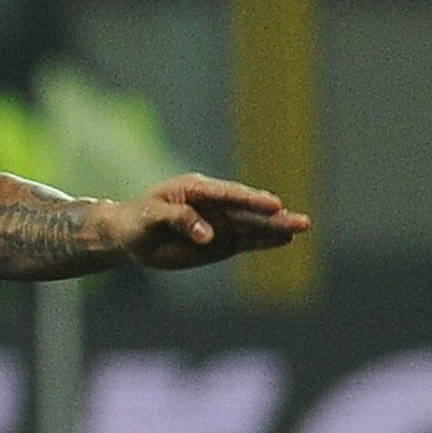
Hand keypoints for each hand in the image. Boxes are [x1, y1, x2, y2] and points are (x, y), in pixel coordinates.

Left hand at [116, 174, 308, 269]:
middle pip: (248, 210)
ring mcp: (220, 223)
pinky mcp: (221, 242)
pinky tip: (284, 239)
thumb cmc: (137, 220)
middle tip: (302, 220)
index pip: (228, 194)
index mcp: (197, 190)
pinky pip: (245, 241)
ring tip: (302, 226)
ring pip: (252, 226)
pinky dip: (263, 241)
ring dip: (276, 228)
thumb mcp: (150, 217)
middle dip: (274, 215)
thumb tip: (208, 235)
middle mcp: (214, 205)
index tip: (274, 204)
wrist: (128, 236)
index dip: (251, 200)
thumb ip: (178, 219)